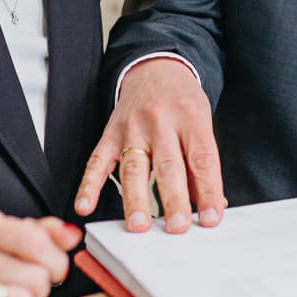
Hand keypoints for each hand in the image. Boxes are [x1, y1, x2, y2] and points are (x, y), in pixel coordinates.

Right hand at [74, 57, 224, 233]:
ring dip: (136, 199)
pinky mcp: (110, 133)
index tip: (211, 219)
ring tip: (138, 226)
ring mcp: (133, 127)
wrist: (155, 68)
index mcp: (191, 117)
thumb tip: (212, 206)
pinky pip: (98, 160)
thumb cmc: (183, 102)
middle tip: (177, 228)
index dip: (209, 190)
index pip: (202, 158)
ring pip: (134, 167)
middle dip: (173, 199)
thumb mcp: (202, 122)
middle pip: (168, 165)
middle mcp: (161, 121)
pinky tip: (85, 205)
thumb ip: (203, 163)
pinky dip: (89, 184)